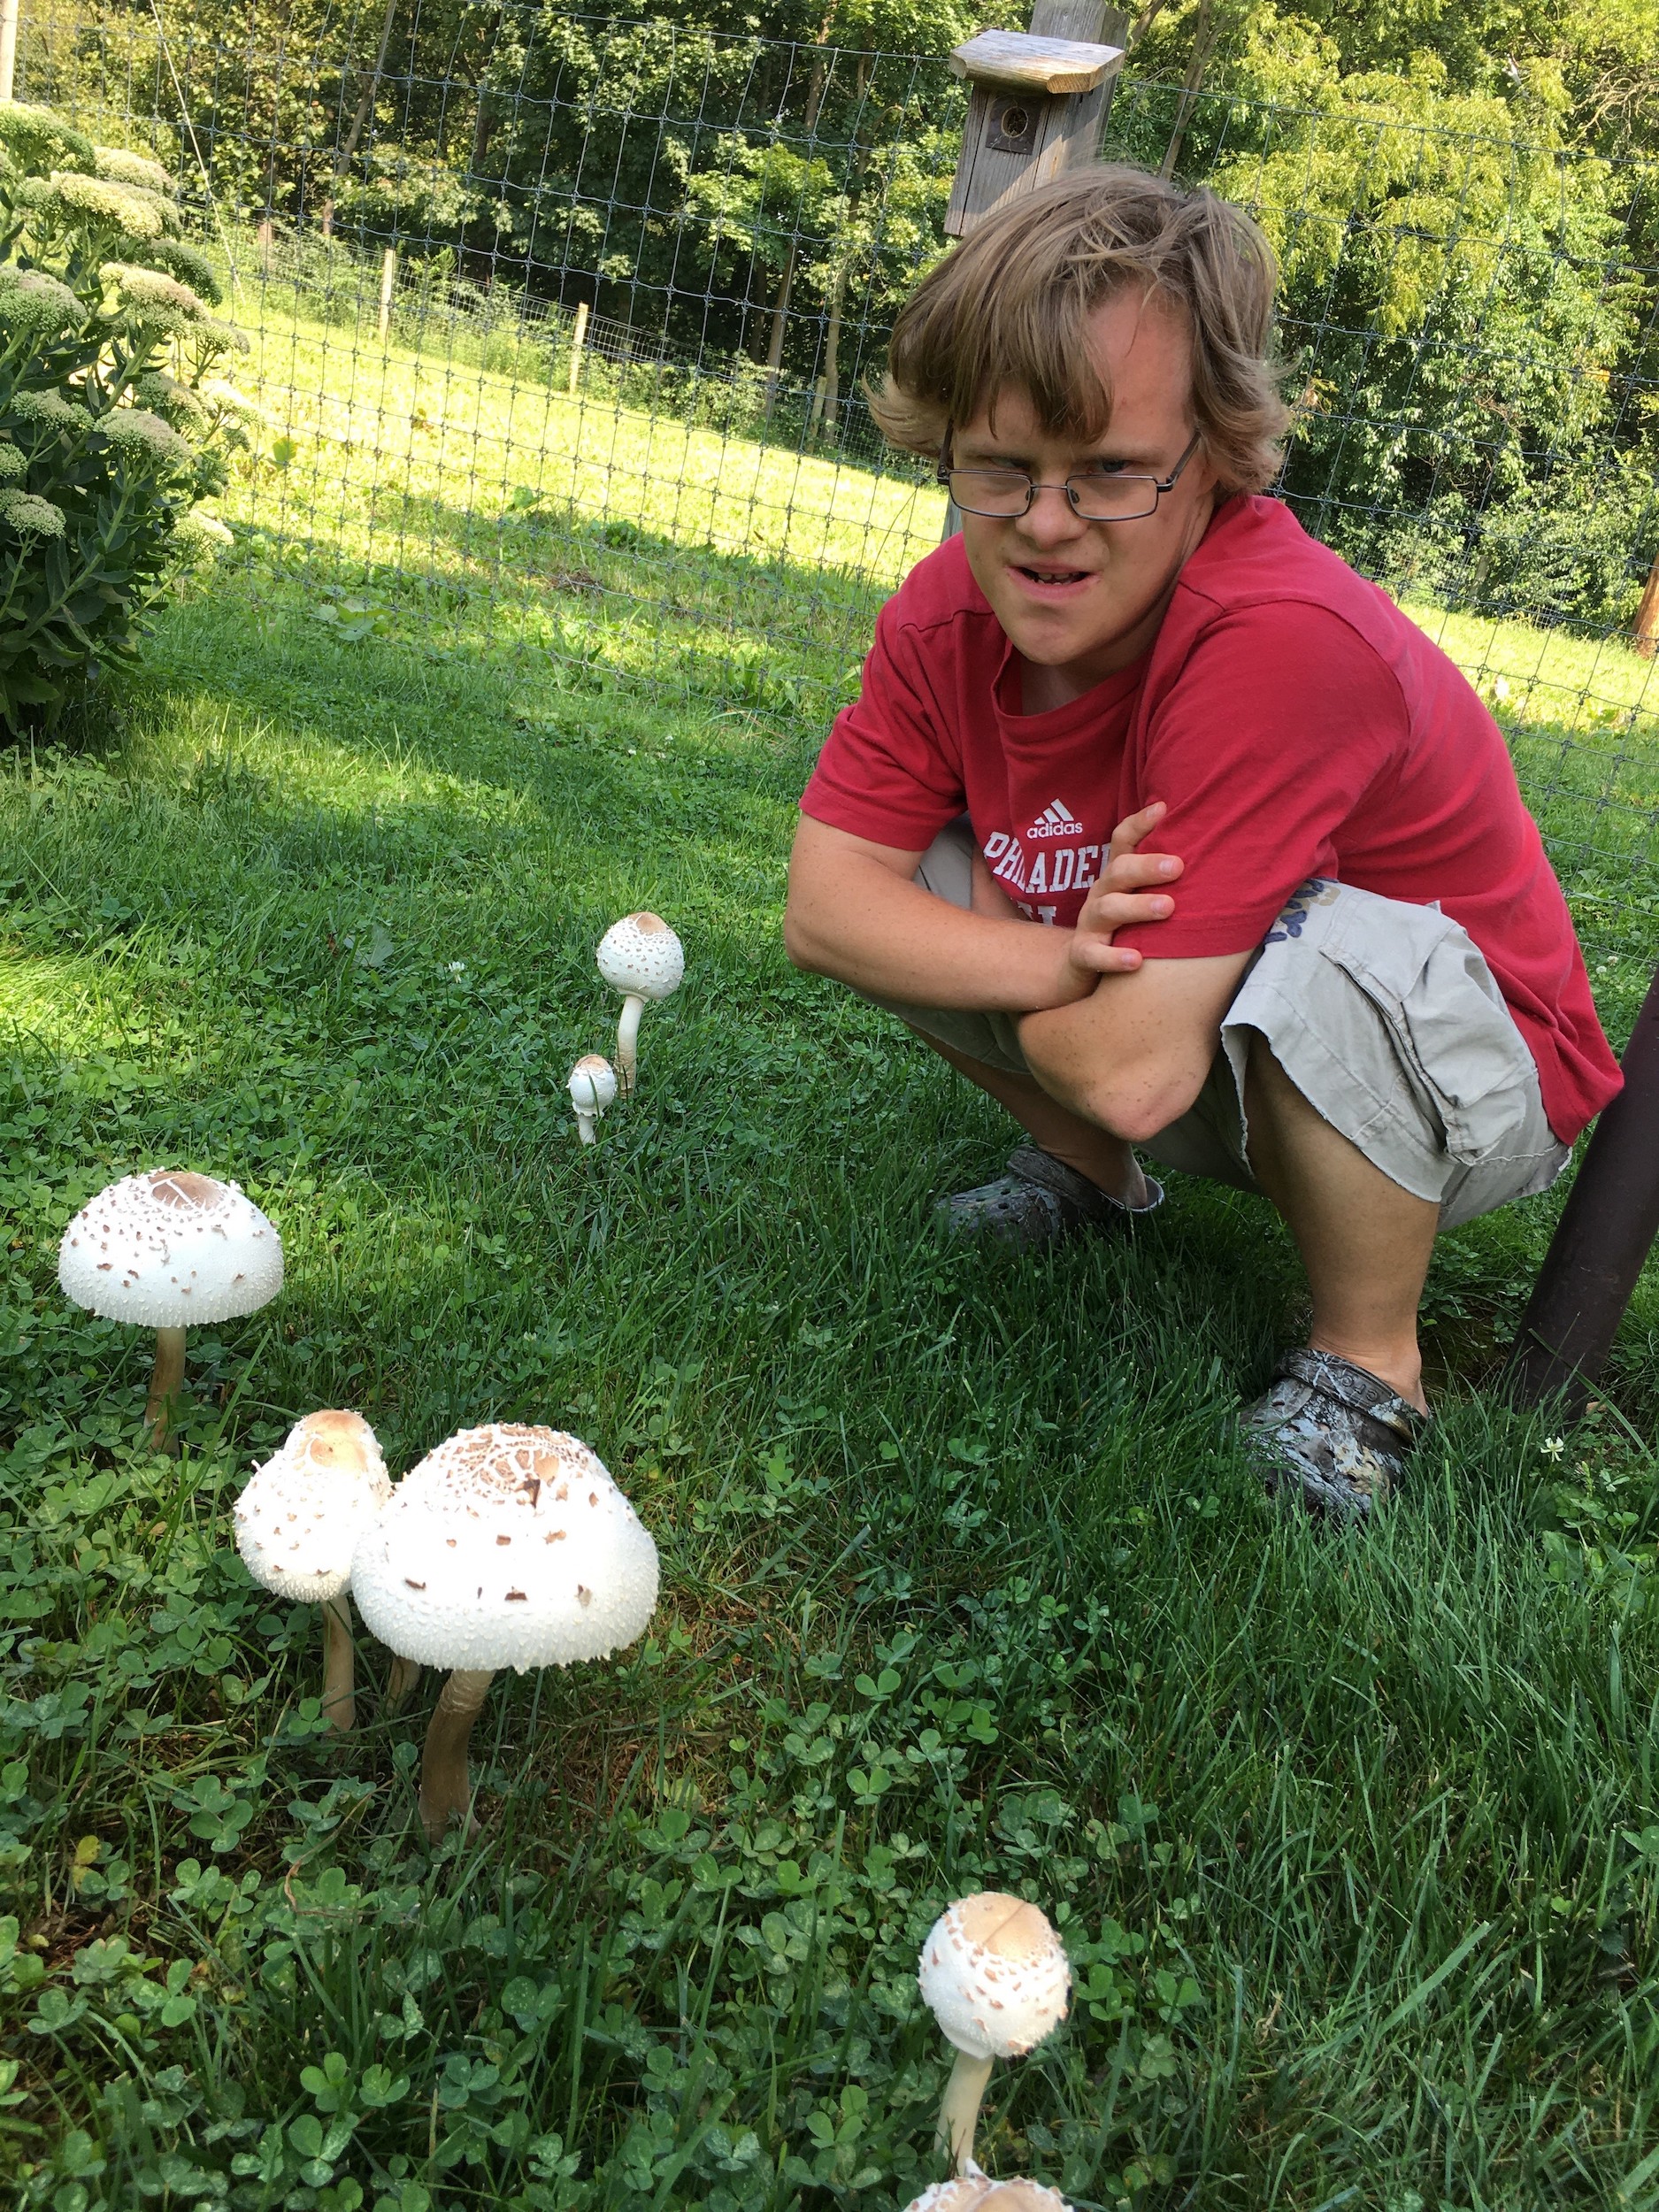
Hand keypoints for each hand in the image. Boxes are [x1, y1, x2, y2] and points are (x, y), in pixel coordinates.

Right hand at [1067, 800, 1182, 977]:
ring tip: (1168, 908)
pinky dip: (1113, 957)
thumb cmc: (1124, 925)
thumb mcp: (1137, 895)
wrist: (1080, 964)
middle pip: (1119, 871)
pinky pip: (1094, 955)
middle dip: (1147, 866)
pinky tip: (1136, 961)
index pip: (1122, 841)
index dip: (1139, 824)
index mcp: (1117, 876)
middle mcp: (1101, 893)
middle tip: (1178, 866)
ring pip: (1108, 909)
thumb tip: (1215, 847)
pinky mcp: (1082, 954)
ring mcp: (1090, 923)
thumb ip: (1163, 876)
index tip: (1163, 808)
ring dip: (1138, 907)